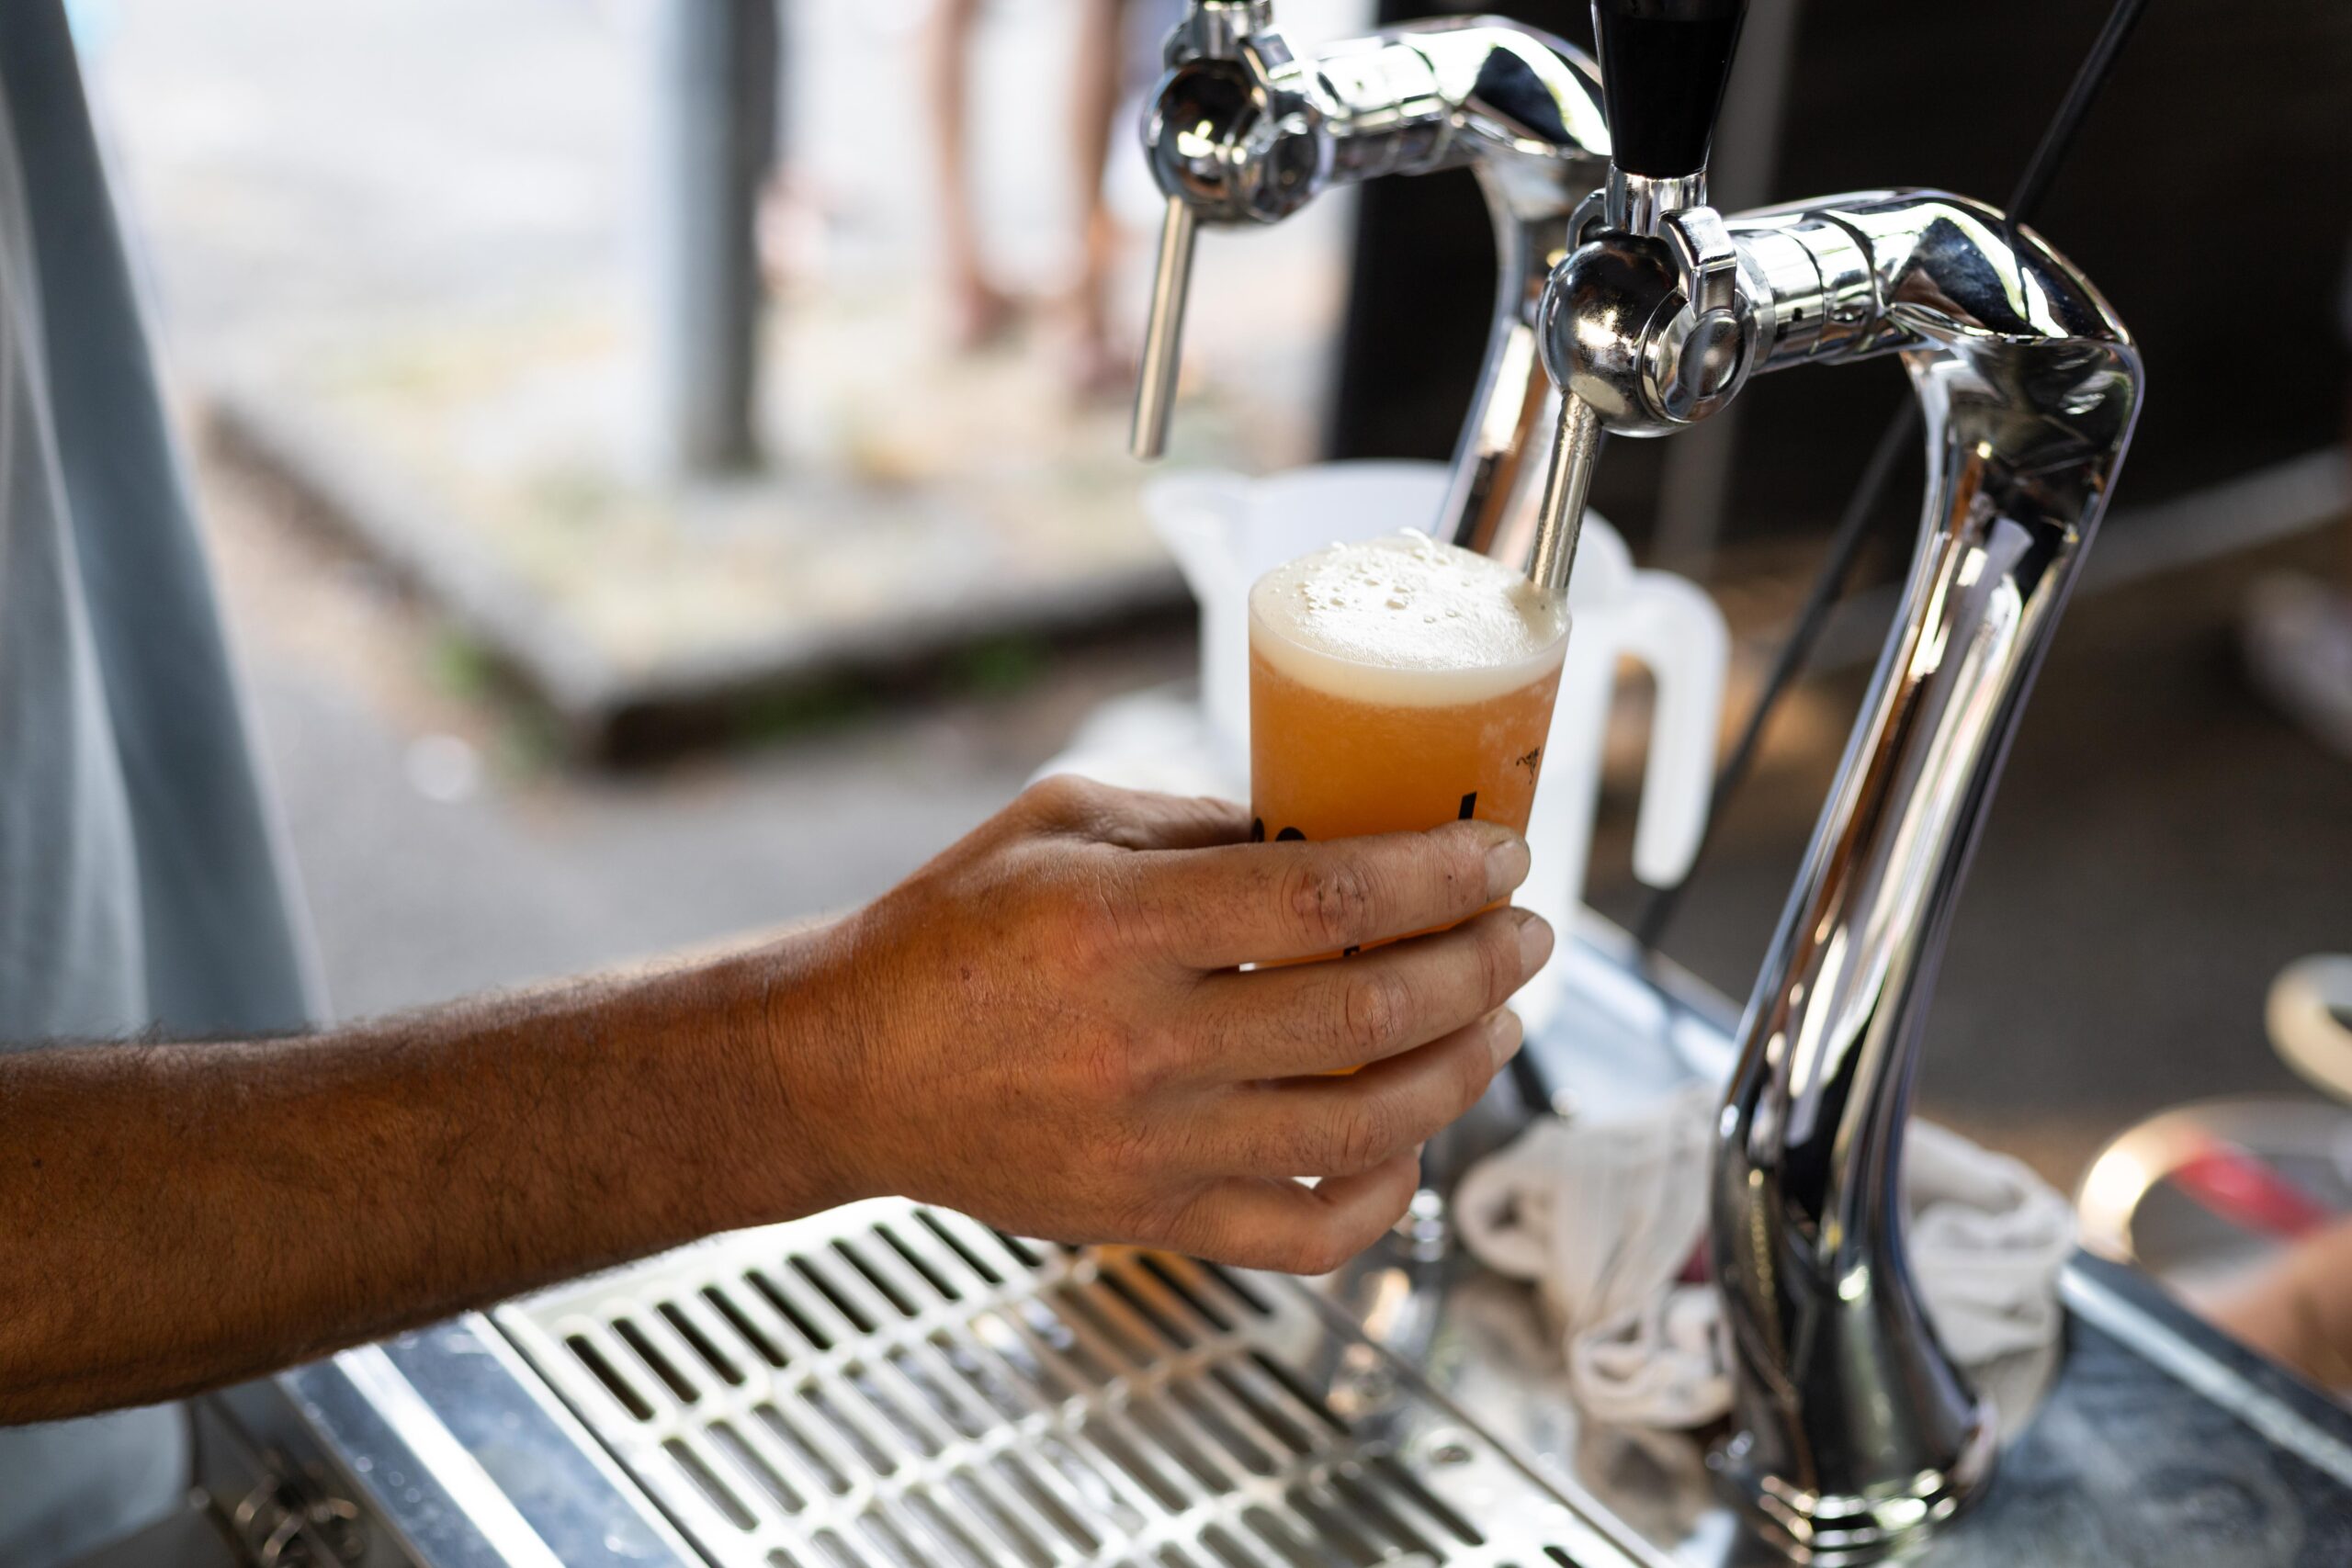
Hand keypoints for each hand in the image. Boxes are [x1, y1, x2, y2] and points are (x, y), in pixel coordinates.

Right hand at [787, 776, 1551, 1273]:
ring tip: (1496, 1021)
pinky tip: (1412, 1141)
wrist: (849, 1070)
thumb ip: (1201, 822)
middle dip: (1480, 965)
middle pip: (1368, 1008)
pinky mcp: (1153, 1219)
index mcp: (1119, 923)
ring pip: (1362, 1125)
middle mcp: (1143, 1042)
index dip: (1439, 872)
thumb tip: (1335, 828)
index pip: (1327, 894)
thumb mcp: (1062, 823)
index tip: (1500, 856)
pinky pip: (1306, 1233)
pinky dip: (1384, 1196)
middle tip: (1524, 934)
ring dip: (1460, 1069)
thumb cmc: (950, 934)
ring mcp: (1153, 1146)